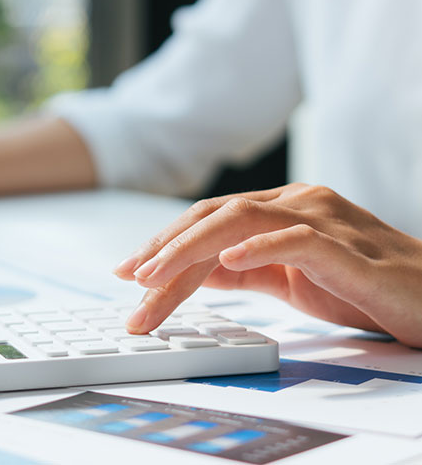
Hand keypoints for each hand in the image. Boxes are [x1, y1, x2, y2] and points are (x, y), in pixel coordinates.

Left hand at [114, 183, 421, 347]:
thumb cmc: (363, 288)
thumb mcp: (291, 279)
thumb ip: (247, 268)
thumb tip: (198, 271)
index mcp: (282, 209)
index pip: (210, 220)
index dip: (165, 243)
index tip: (128, 271)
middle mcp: (298, 203)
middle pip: (214, 217)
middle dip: (164, 249)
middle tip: (128, 280)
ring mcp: (324, 220)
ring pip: (242, 220)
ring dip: (190, 249)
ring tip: (153, 276)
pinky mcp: (349, 249)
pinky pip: (297, 240)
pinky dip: (259, 248)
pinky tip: (226, 262)